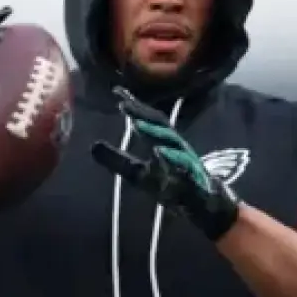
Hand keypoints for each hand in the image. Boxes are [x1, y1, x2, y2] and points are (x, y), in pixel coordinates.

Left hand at [91, 87, 240, 240]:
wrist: (204, 204)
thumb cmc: (170, 184)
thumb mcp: (138, 174)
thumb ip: (118, 160)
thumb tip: (93, 146)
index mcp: (162, 141)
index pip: (147, 119)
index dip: (133, 105)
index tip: (116, 91)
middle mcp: (175, 145)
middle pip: (159, 124)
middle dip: (142, 112)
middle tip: (123, 102)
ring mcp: (186, 159)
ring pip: (170, 140)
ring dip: (153, 131)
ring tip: (135, 123)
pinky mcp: (194, 176)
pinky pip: (183, 164)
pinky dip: (171, 156)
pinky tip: (158, 151)